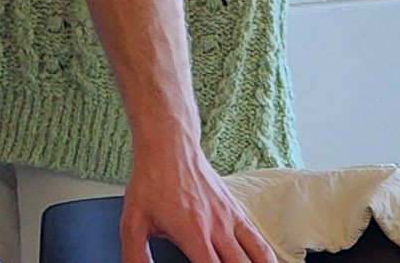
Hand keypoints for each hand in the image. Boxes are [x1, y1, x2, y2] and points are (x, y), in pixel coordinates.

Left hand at [121, 136, 274, 262]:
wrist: (169, 147)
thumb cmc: (151, 181)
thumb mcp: (133, 220)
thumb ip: (135, 253)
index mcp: (192, 233)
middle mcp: (217, 228)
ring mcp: (231, 219)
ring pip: (258, 256)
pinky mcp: (238, 211)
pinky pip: (260, 242)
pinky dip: (266, 258)